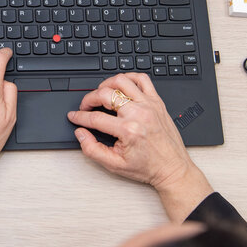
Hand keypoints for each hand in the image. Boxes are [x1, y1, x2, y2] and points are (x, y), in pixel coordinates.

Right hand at [68, 72, 212, 221]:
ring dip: (106, 84)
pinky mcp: (157, 102)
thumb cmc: (147, 167)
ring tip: (101, 94)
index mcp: (128, 130)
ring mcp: (149, 105)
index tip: (74, 116)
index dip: (80, 116)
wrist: (172, 168)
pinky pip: (142, 79)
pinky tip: (122, 86)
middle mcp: (139, 114)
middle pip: (105, 94)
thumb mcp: (114, 165)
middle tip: (85, 106)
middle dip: (88, 99)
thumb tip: (81, 133)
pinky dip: (129, 78)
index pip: (95, 117)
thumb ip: (92, 149)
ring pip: (122, 81)